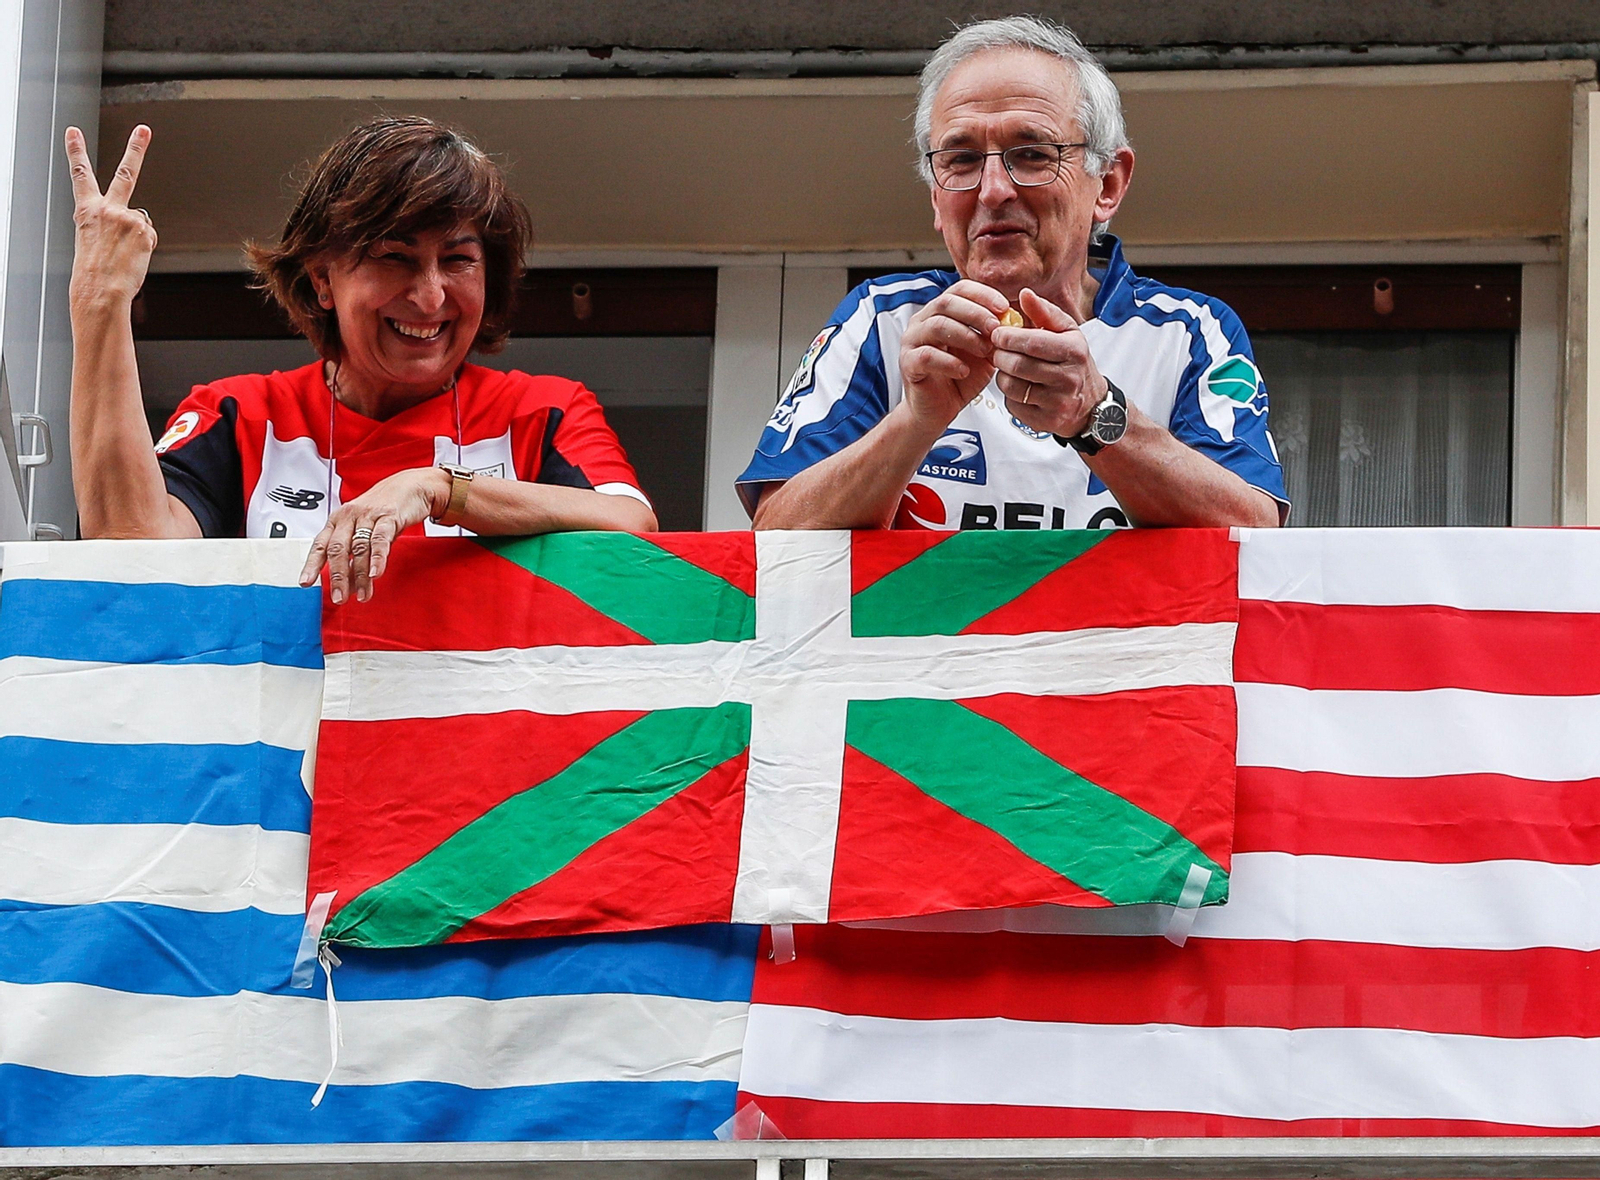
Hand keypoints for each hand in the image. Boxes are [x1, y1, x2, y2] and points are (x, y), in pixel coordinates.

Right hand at [66, 125, 156, 309]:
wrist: (101, 289)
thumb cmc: (94, 271)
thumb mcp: (93, 240)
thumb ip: (111, 222)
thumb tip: (136, 220)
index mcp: (87, 211)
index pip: (80, 175)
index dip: (76, 151)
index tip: (73, 132)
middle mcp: (107, 209)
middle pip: (124, 173)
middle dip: (135, 149)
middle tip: (144, 130)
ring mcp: (127, 217)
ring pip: (140, 222)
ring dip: (136, 238)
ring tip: (122, 254)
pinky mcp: (144, 228)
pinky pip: (149, 236)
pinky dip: (144, 247)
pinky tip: (132, 257)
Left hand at [299, 467, 447, 602]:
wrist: (409, 486)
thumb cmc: (383, 510)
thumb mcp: (364, 532)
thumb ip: (355, 557)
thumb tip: (347, 585)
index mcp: (338, 520)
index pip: (320, 545)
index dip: (312, 565)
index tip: (306, 583)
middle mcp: (349, 517)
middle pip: (338, 549)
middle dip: (338, 576)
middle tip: (339, 597)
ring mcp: (368, 515)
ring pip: (359, 548)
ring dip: (360, 575)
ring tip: (362, 594)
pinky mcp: (388, 516)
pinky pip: (380, 539)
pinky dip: (378, 558)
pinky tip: (377, 574)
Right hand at [898, 279, 1009, 428]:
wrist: (937, 410)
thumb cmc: (960, 377)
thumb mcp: (985, 352)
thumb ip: (995, 334)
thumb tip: (1015, 318)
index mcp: (941, 312)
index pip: (960, 289)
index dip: (983, 295)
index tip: (1004, 308)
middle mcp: (923, 321)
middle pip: (946, 302)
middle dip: (976, 313)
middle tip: (996, 329)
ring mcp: (912, 341)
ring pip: (936, 325)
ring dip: (966, 336)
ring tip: (984, 351)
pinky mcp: (908, 363)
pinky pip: (927, 355)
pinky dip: (949, 362)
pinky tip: (964, 371)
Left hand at [992, 287, 1107, 439]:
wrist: (1090, 403)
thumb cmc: (1073, 362)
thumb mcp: (1066, 332)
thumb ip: (1044, 312)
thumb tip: (1025, 293)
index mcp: (1073, 350)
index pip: (1032, 342)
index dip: (1008, 336)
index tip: (997, 333)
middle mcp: (1068, 377)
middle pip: (1017, 365)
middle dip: (1000, 356)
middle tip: (997, 351)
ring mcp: (1057, 402)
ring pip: (1011, 386)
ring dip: (1003, 375)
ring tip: (1009, 368)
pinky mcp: (1045, 421)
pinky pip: (1013, 405)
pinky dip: (1010, 395)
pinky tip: (1019, 387)